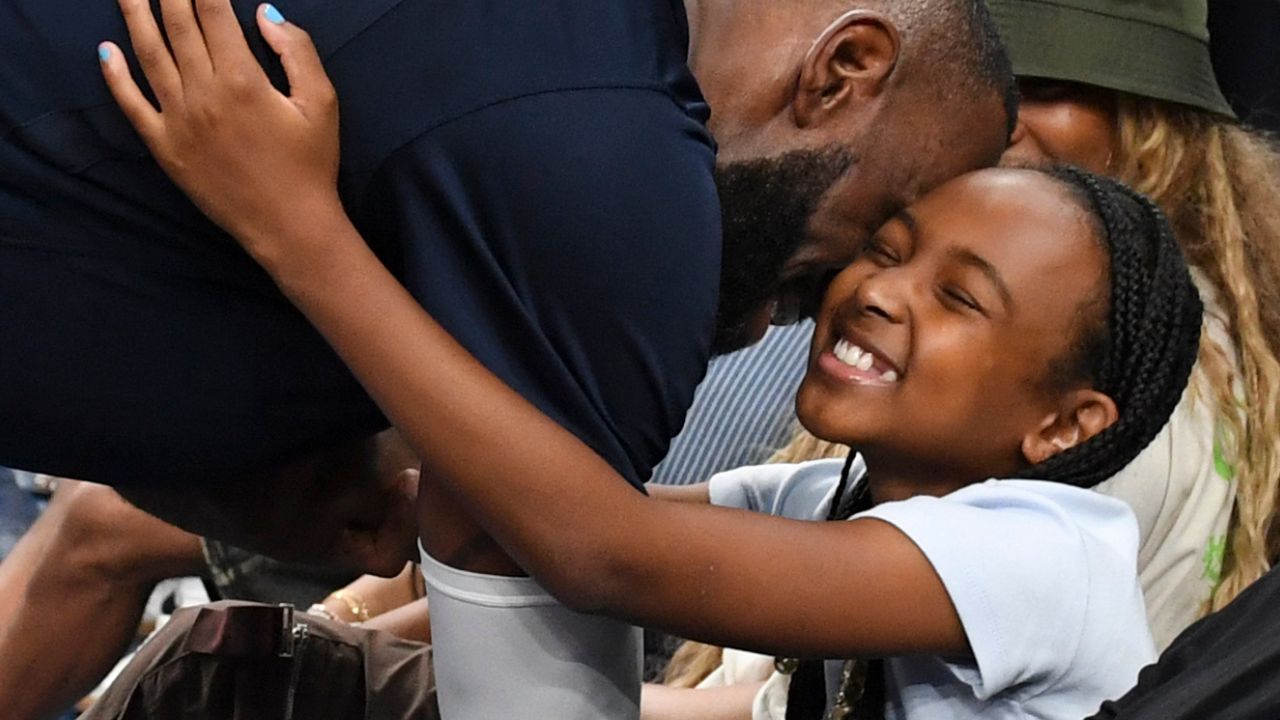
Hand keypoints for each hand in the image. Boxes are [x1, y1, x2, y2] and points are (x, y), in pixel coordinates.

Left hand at [99, 0, 340, 263]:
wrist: (290, 226)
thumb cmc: (312, 165)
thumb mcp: (322, 103)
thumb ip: (297, 51)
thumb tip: (263, 12)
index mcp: (243, 79)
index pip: (213, 12)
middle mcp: (203, 93)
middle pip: (176, 25)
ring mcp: (178, 120)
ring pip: (148, 55)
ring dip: (134, 15)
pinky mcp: (164, 147)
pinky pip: (131, 105)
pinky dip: (115, 76)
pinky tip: (106, 51)